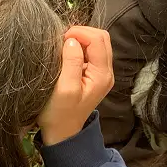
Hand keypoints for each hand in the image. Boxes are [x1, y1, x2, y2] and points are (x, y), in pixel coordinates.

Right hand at [38, 26, 113, 144]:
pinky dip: (79, 47)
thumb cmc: (60, 113)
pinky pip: (91, 52)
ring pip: (97, 43)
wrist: (62, 133)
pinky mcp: (93, 75)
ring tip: (62, 46)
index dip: (80, 33)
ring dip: (80, 39)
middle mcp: (106, 72)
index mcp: (102, 75)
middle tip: (61, 40)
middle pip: (101, 38)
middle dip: (81, 33)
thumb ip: (71, 63)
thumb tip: (71, 40)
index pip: (98, 39)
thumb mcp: (64, 88)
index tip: (61, 39)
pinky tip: (66, 54)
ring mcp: (101, 74)